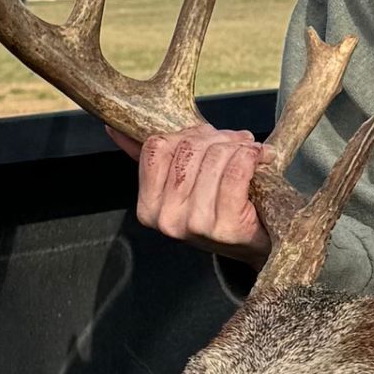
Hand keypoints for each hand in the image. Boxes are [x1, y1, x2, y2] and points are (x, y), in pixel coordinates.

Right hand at [105, 123, 273, 264]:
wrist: (257, 244)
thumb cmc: (221, 210)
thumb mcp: (182, 186)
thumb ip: (152, 159)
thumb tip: (114, 128)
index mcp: (148, 207)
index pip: (156, 148)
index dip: (187, 134)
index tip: (209, 136)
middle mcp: (167, 219)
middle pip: (188, 149)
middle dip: (217, 137)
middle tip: (238, 141)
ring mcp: (195, 225)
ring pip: (214, 157)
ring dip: (238, 146)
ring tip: (251, 151)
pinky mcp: (227, 226)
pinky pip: (236, 171)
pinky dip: (251, 157)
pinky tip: (260, 158)